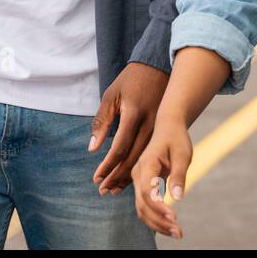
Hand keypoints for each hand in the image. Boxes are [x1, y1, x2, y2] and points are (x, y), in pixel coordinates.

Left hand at [90, 62, 168, 194]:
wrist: (157, 66)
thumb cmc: (130, 80)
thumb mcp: (111, 96)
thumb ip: (101, 122)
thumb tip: (93, 148)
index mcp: (134, 114)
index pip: (120, 147)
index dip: (107, 165)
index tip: (96, 178)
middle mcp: (149, 123)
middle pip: (133, 157)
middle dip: (117, 176)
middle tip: (103, 190)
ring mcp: (159, 126)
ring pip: (145, 158)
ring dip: (129, 176)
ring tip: (114, 189)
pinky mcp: (163, 128)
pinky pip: (152, 152)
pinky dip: (141, 167)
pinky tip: (131, 176)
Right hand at [131, 117, 191, 238]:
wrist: (168, 127)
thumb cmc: (176, 139)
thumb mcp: (182, 154)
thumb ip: (179, 175)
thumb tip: (178, 198)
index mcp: (146, 164)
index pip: (147, 191)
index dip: (158, 206)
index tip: (174, 217)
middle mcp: (137, 174)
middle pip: (142, 204)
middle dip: (159, 221)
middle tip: (179, 233)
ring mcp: (138, 181)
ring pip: (142, 208)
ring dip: (157, 224)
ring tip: (177, 233)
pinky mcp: (142, 185)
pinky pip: (145, 205)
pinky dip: (156, 218)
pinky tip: (170, 226)